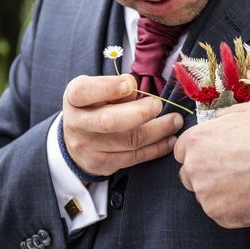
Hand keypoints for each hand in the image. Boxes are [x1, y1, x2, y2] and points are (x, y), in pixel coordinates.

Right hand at [62, 74, 183, 176]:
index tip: (131, 84)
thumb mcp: (97, 89)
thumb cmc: (94, 105)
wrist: (76, 139)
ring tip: (175, 121)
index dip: (109, 87)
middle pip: (110, 121)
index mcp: (74, 98)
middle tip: (158, 105)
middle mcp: (77, 123)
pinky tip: (170, 139)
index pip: (85, 91)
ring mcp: (88, 147)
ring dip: (158, 131)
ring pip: (129, 141)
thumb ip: (115, 87)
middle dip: (140, 113)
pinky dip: (157, 148)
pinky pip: (135, 157)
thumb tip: (137, 89)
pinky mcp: (102, 164)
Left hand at [174, 98, 249, 228]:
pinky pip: (220, 212)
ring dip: (219, 191)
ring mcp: (205, 193)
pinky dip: (232, 208)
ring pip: (205, 194)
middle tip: (231, 170)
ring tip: (245, 182)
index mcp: (197, 140)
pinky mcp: (219, 214)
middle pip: (189, 174)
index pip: (182, 150)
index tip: (213, 154)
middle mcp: (194, 167)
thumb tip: (220, 118)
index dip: (198, 151)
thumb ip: (227, 114)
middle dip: (205, 173)